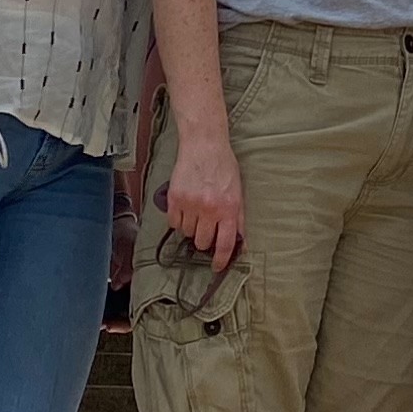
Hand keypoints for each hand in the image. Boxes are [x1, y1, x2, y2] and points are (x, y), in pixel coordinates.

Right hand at [164, 129, 243, 265]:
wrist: (204, 145)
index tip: (217, 266)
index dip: (221, 260)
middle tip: (206, 226)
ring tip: (196, 210)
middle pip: (202, 242)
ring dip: (192, 227)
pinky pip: (173, 222)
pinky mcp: (174, 198)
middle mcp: (209, 208)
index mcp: (228, 208)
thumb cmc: (223, 166)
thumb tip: (239, 243)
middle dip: (204, 239)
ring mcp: (190, 204)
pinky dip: (178, 219)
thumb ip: (238, 219)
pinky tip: (185, 207)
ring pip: (187, 233)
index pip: (225, 244)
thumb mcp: (238, 192)